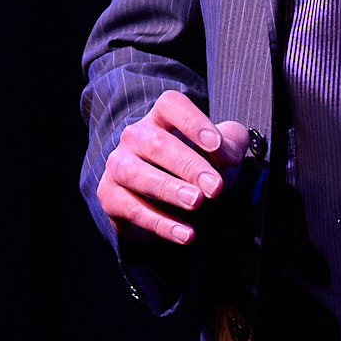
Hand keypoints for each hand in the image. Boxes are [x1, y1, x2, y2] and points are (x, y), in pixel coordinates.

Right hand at [94, 89, 249, 246]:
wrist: (167, 198)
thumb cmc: (198, 164)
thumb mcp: (222, 150)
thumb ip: (231, 144)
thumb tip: (225, 153)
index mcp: (161, 116)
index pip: (172, 106)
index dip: (193, 122)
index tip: (217, 145)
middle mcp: (134, 136)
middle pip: (156, 143)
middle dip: (188, 165)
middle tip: (215, 187)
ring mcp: (117, 165)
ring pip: (135, 173)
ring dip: (168, 189)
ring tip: (196, 203)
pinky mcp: (109, 196)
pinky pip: (131, 209)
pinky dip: (159, 223)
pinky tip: (185, 233)